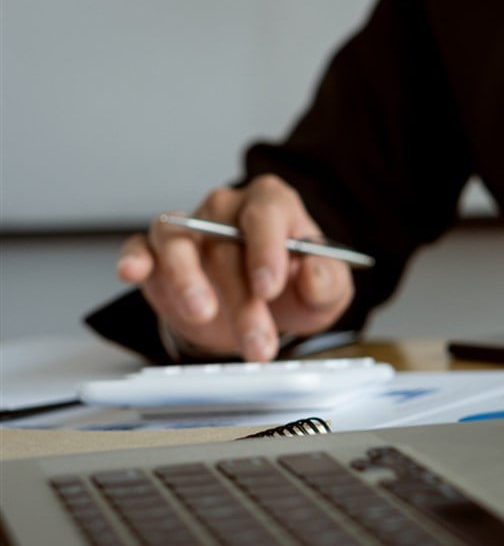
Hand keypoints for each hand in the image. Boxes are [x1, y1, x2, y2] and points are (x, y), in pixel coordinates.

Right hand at [116, 174, 354, 360]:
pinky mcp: (157, 252)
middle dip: (242, 299)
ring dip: (188, 280)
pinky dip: (135, 258)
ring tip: (202, 313)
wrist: (263, 310)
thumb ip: (327, 281)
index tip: (268, 288)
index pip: (267, 214)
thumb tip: (312, 274)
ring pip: (178, 241)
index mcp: (272, 205)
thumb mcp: (327, 290)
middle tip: (256, 340)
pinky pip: (140, 246)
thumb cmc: (294, 289)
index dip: (267, 250)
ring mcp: (189, 226)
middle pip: (226, 243)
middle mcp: (228, 209)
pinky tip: (134, 272)